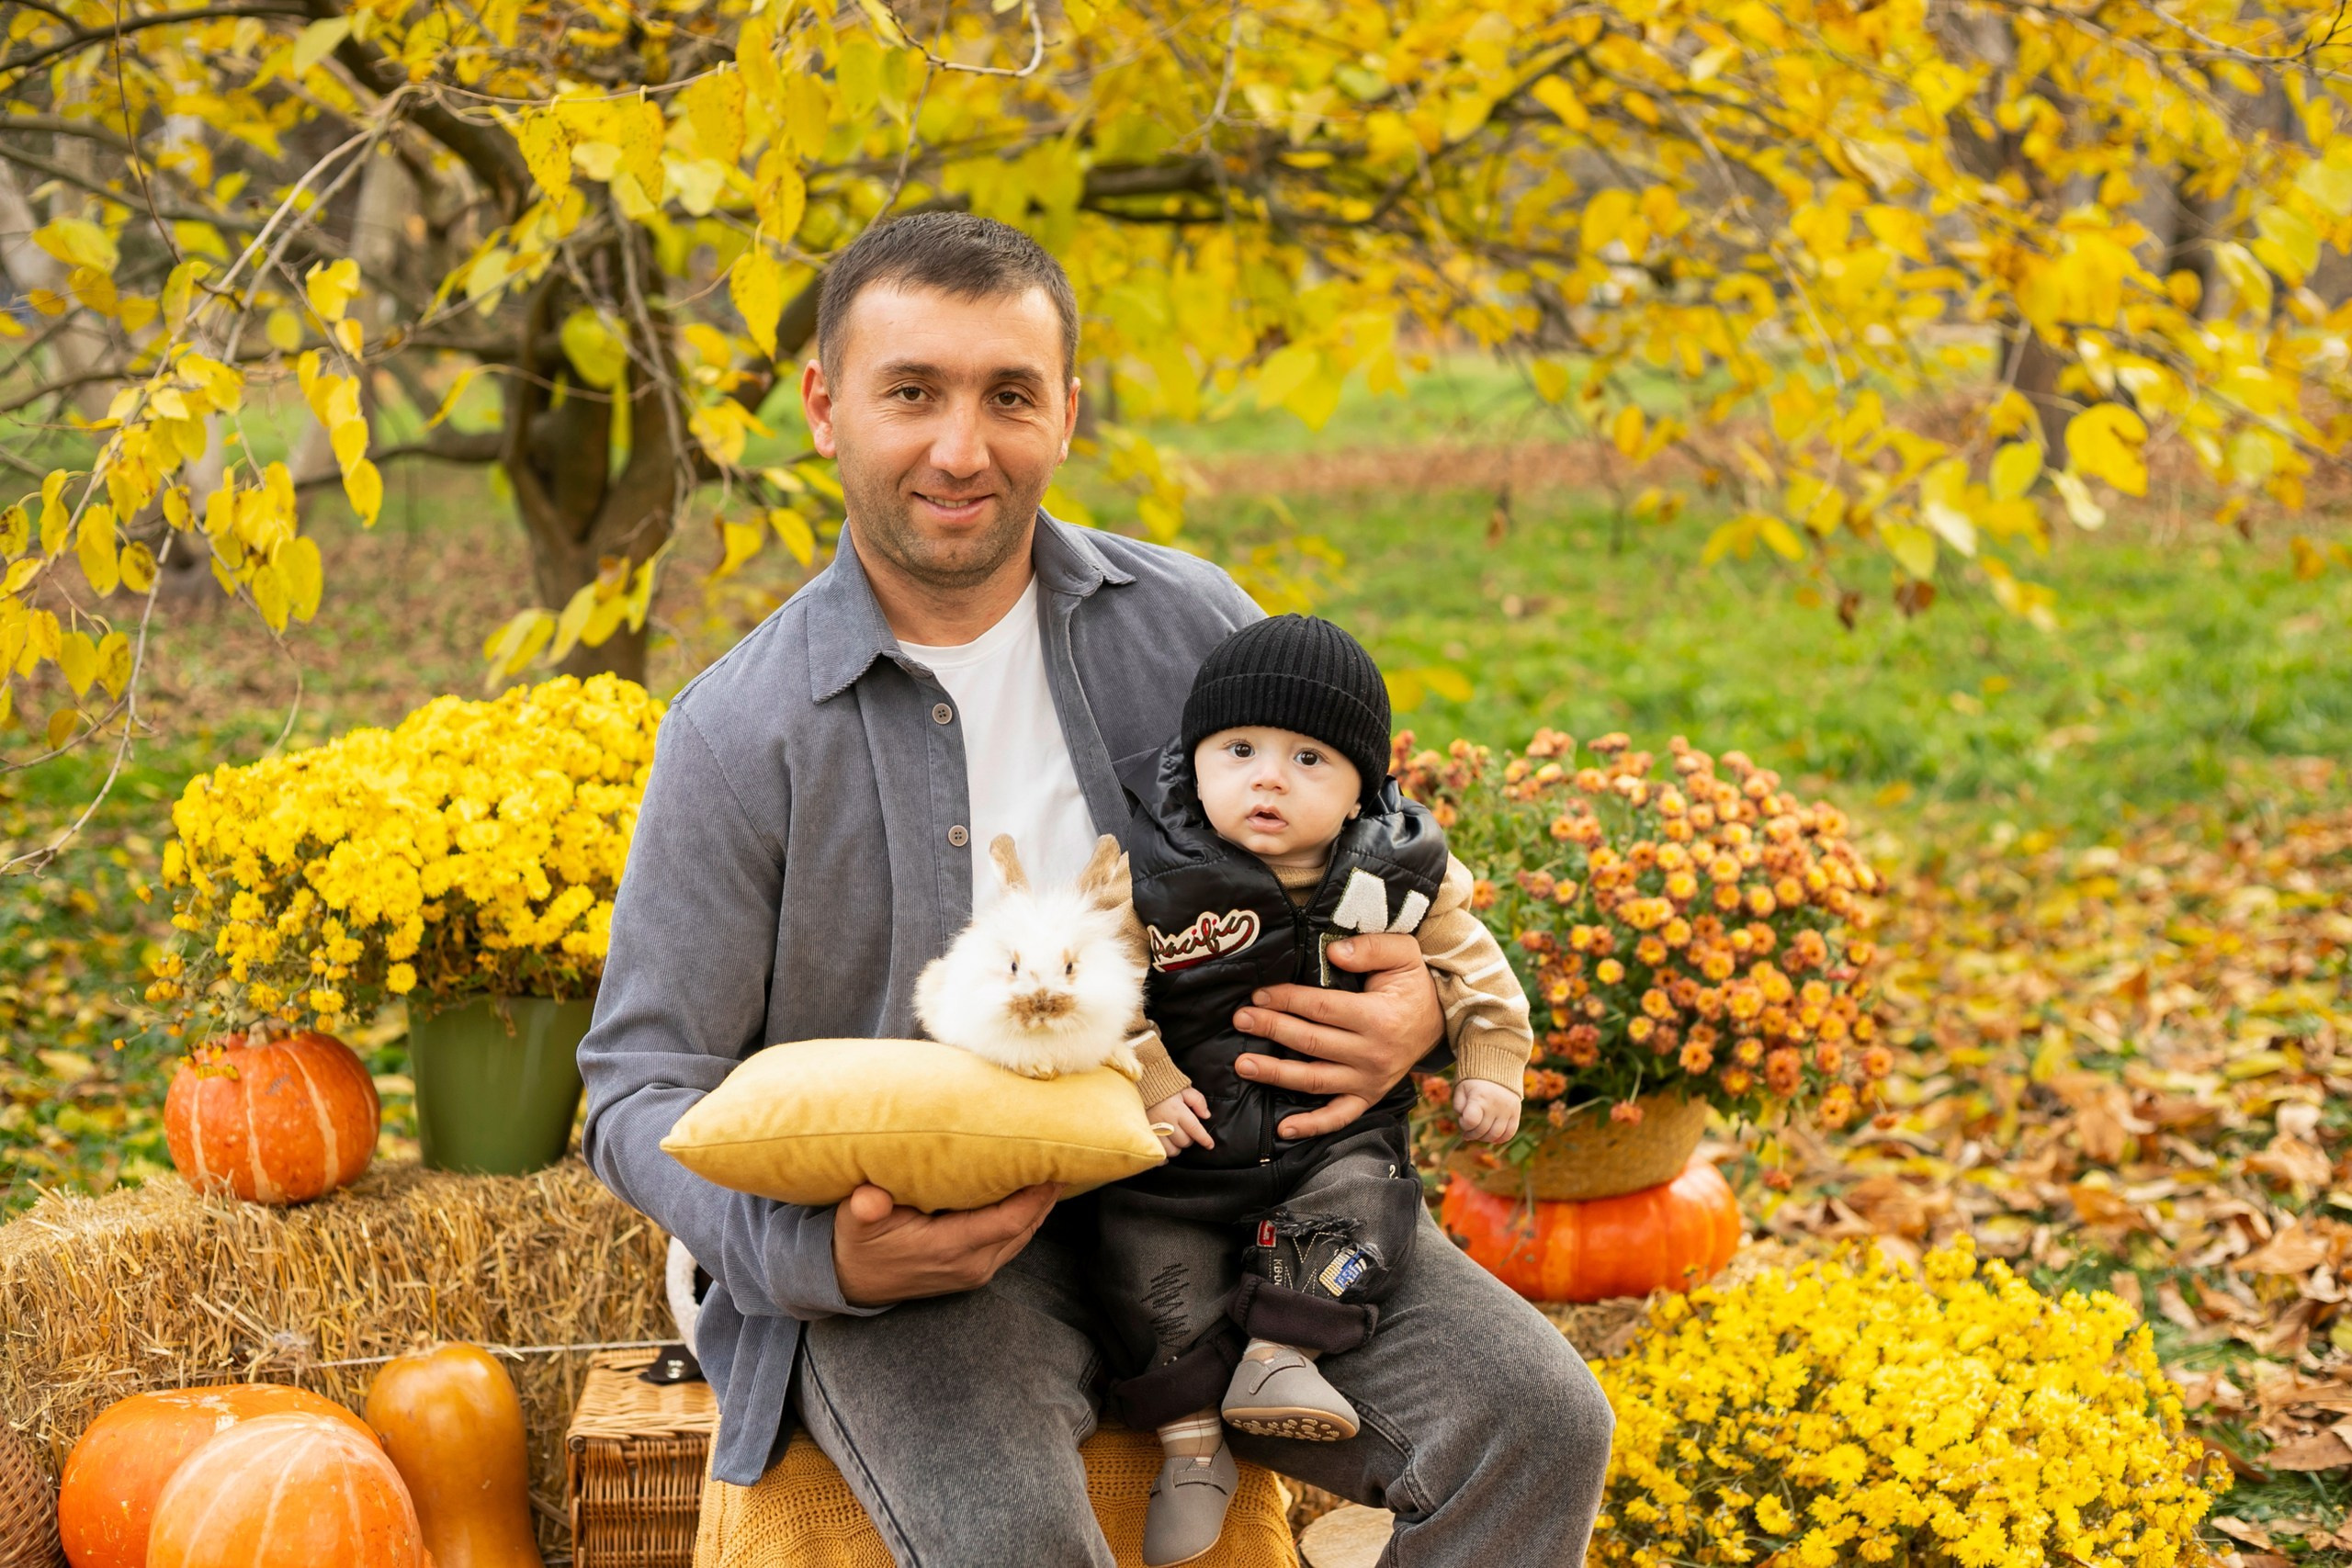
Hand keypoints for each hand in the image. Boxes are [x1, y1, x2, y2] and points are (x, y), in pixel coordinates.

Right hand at [831, 1182, 1055, 1307]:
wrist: (853, 1282)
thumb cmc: (859, 1243)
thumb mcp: (855, 1221)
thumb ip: (865, 1209)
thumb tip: (870, 1198)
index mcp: (947, 1249)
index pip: (1008, 1222)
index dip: (1034, 1196)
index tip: (1050, 1165)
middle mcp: (969, 1265)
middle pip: (1024, 1228)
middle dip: (1045, 1195)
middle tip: (1061, 1157)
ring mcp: (975, 1273)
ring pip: (1022, 1237)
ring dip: (1039, 1206)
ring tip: (1052, 1170)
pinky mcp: (975, 1273)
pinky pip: (1012, 1242)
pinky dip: (1026, 1218)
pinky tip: (1032, 1194)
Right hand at [1148, 1088, 1213, 1154]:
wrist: (1140, 1087)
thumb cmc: (1164, 1088)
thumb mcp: (1184, 1089)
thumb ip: (1198, 1100)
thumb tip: (1206, 1115)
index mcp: (1176, 1110)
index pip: (1194, 1128)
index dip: (1204, 1139)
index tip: (1210, 1145)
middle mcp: (1165, 1122)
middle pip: (1184, 1142)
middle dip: (1189, 1139)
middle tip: (1186, 1132)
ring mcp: (1154, 1130)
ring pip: (1172, 1150)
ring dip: (1177, 1147)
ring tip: (1176, 1139)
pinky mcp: (1145, 1135)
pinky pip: (1157, 1153)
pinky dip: (1164, 1156)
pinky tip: (1167, 1153)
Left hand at [1233, 932, 1442, 1140]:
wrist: (1440, 1021)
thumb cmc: (1413, 985)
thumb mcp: (1403, 954)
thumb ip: (1370, 947)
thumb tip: (1333, 954)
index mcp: (1378, 1018)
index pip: (1322, 1009)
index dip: (1287, 1000)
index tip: (1258, 995)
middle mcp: (1372, 1054)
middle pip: (1312, 1043)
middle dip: (1272, 1030)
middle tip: (1240, 1020)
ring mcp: (1369, 1081)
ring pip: (1315, 1081)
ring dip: (1276, 1074)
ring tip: (1243, 1065)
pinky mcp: (1368, 1097)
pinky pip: (1338, 1116)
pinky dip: (1311, 1126)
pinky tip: (1283, 1129)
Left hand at [1451, 1078, 1522, 1142]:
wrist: (1497, 1069)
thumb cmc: (1474, 1083)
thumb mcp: (1461, 1090)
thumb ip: (1459, 1107)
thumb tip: (1465, 1125)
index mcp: (1479, 1096)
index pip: (1471, 1120)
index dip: (1463, 1124)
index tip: (1462, 1119)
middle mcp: (1495, 1104)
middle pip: (1482, 1130)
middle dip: (1471, 1134)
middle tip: (1467, 1132)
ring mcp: (1507, 1109)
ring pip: (1495, 1135)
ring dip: (1484, 1138)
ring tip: (1479, 1133)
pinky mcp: (1516, 1113)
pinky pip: (1509, 1133)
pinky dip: (1500, 1139)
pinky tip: (1492, 1137)